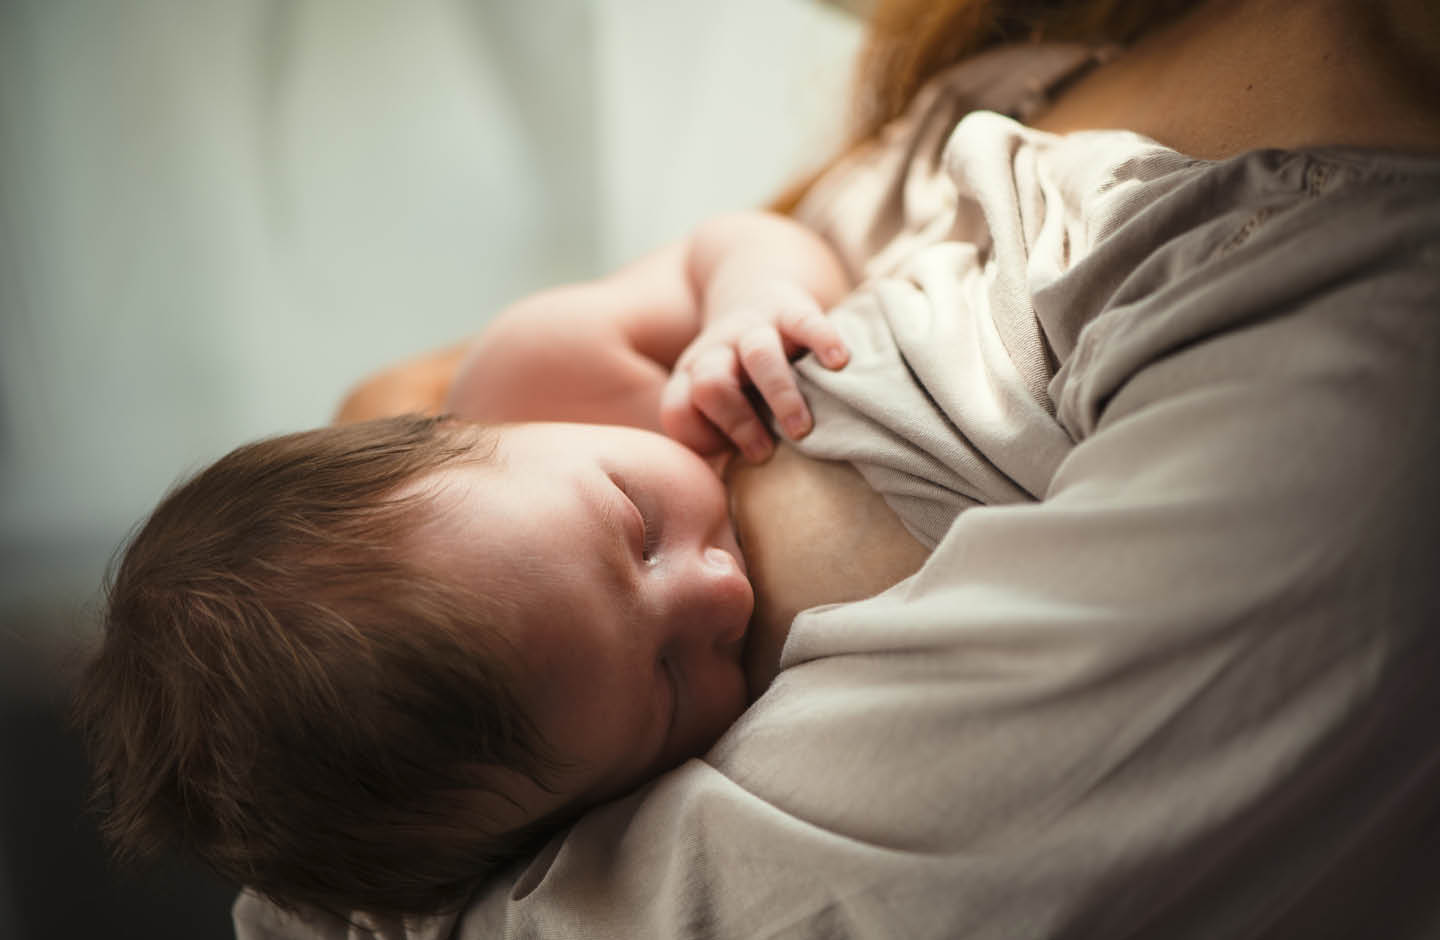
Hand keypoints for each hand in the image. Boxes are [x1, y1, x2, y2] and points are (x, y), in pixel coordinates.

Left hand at [659, 280, 847, 461]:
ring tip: (802, 430)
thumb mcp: (720, 401)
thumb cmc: (742, 372)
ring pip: (758, 355)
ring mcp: (752, 328)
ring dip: (780, 396)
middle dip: (738, 423)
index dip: (701, 437)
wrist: (751, 290)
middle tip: (765, 454)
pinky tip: (839, 364)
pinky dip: (823, 341)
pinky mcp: (789, 309)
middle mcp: (717, 352)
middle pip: (710, 384)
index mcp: (692, 377)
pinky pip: (805, 322)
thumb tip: (740, 503)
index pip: (678, 411)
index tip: (732, 456)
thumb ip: (722, 441)